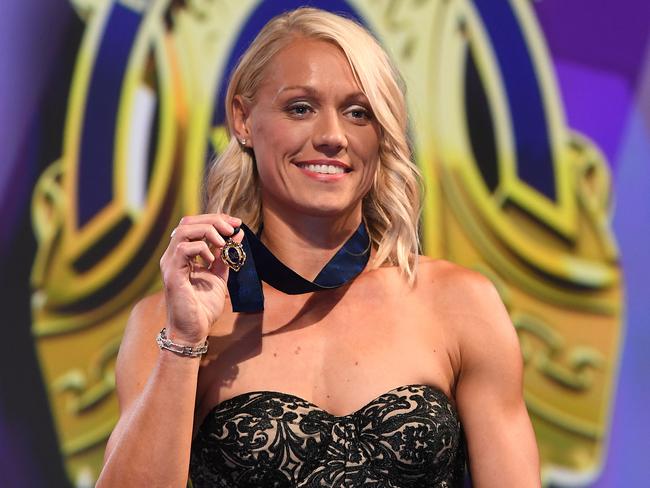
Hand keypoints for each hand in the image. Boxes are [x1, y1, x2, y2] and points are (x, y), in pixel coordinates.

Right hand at [159, 213, 242, 343]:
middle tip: (232, 228)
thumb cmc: (203, 307)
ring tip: (223, 241)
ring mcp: (170, 264)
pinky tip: (212, 260)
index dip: (216, 219)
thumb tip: (238, 234)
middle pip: (188, 222)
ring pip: (183, 230)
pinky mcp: (172, 275)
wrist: (194, 331)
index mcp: (184, 255)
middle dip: (213, 220)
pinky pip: (183, 249)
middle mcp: (173, 256)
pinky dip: (201, 249)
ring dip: (207, 231)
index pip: (195, 224)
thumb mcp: (219, 276)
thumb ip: (226, 256)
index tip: (236, 224)